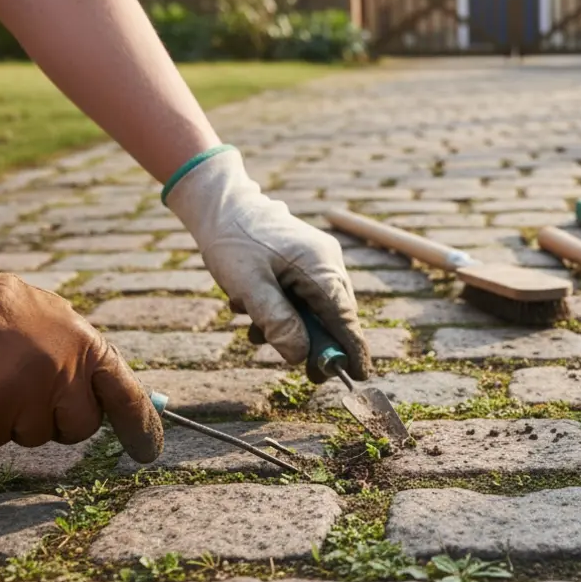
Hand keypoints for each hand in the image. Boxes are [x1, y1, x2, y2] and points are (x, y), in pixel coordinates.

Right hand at [0, 215, 163, 461]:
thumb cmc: (2, 310)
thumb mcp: (59, 321)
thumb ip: (87, 360)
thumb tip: (114, 401)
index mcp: (87, 349)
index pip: (127, 397)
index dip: (141, 428)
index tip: (148, 451)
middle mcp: (61, 376)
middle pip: (80, 429)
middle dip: (61, 419)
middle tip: (34, 391)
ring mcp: (22, 399)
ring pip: (33, 436)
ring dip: (16, 417)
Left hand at [163, 146, 370, 380]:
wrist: (221, 204)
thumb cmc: (233, 241)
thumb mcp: (249, 286)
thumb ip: (277, 321)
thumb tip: (301, 356)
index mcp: (320, 267)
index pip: (345, 318)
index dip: (352, 350)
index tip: (359, 377)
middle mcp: (328, 262)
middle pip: (334, 316)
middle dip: (314, 344)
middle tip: (299, 369)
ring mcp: (319, 260)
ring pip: (317, 308)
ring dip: (291, 326)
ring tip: (254, 331)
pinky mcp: (307, 260)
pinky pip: (305, 295)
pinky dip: (285, 309)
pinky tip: (254, 310)